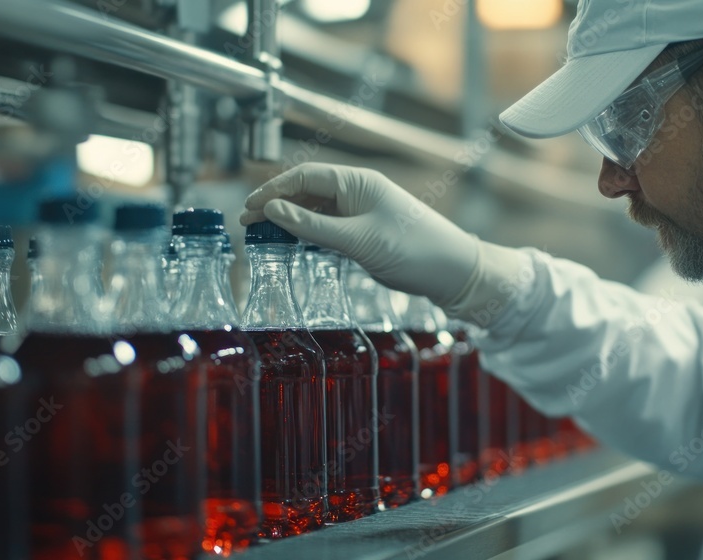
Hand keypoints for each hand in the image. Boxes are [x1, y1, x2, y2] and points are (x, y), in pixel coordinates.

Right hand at [240, 163, 478, 305]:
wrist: (455, 273)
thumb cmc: (415, 251)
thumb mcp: (359, 241)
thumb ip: (314, 226)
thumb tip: (273, 211)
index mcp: (357, 182)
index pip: (304, 176)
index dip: (273, 190)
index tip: (248, 208)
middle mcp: (357, 192)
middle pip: (306, 191)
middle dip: (276, 205)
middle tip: (247, 224)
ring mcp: (361, 213)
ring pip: (315, 211)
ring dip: (290, 221)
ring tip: (262, 235)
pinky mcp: (364, 233)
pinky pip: (328, 228)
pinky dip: (308, 234)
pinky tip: (292, 245)